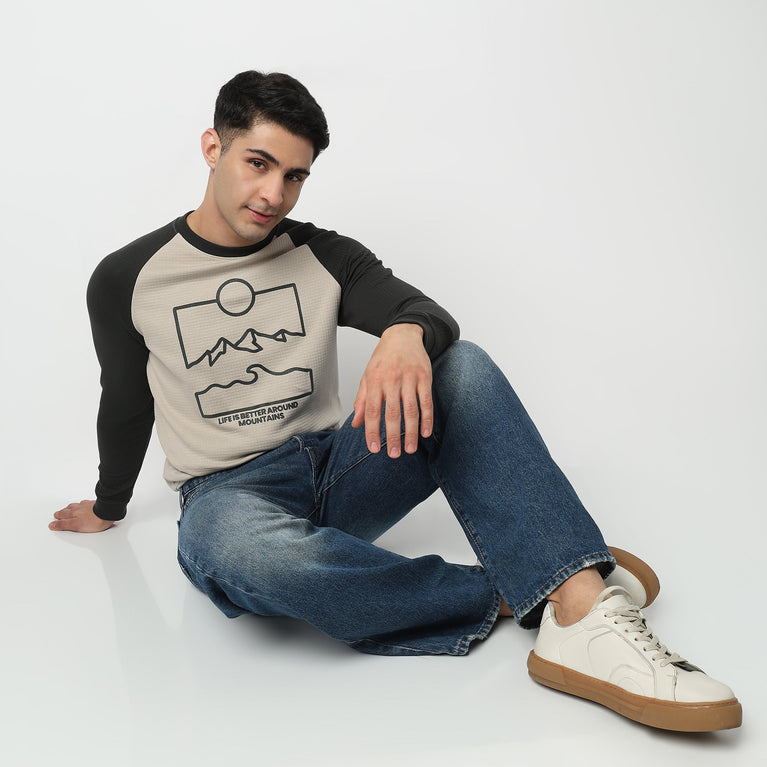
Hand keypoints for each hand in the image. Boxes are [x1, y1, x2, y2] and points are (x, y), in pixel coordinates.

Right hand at [49, 500, 113, 532]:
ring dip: (70, 508)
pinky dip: (81, 504)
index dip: (57, 522)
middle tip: (57, 514)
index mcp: (73, 515)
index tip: (53, 524)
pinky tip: (82, 504)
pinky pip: (85, 503)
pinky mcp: (94, 504)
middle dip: (61, 513)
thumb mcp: (77, 526)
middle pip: (67, 511)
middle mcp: (78, 509)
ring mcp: (86, 506)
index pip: (63, 519)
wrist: (107, 511)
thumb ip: (64, 525)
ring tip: (67, 509)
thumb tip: (53, 525)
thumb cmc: (94, 520)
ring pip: (75, 506)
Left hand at [352, 324, 432, 457]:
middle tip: (394, 455)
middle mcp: (391, 380)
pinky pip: (426, 401)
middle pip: (392, 413)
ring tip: (409, 449)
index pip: (372, 411)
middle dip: (393, 436)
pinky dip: (427, 419)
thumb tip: (356, 424)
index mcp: (375, 381)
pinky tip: (425, 433)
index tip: (374, 449)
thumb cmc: (383, 358)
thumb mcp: (367, 376)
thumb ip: (362, 401)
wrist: (403, 334)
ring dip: (411, 432)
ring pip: (411, 410)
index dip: (373, 431)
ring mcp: (410, 378)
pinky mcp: (424, 377)